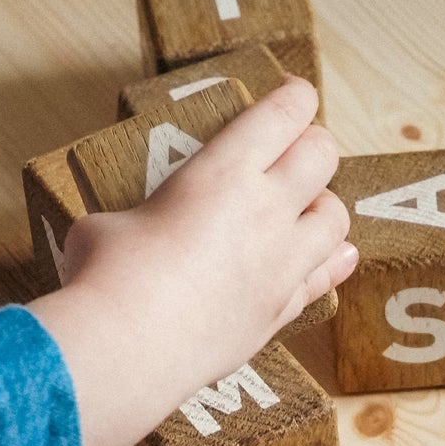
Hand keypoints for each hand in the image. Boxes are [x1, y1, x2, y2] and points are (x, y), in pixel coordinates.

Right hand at [32, 78, 357, 445]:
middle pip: (322, 156)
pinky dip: (331, 263)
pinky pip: (324, 278)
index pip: (282, 115)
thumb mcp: (107, 223)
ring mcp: (281, 263)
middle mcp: (265, 210)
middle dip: (313, 146)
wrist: (128, 352)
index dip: (296, 97)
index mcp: (223, 171)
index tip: (295, 94)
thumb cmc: (107, 276)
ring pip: (336, 218)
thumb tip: (126, 237)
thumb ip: (138, 218)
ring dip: (324, 206)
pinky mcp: (281, 310)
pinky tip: (334, 257)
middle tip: (297, 151)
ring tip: (305, 209)